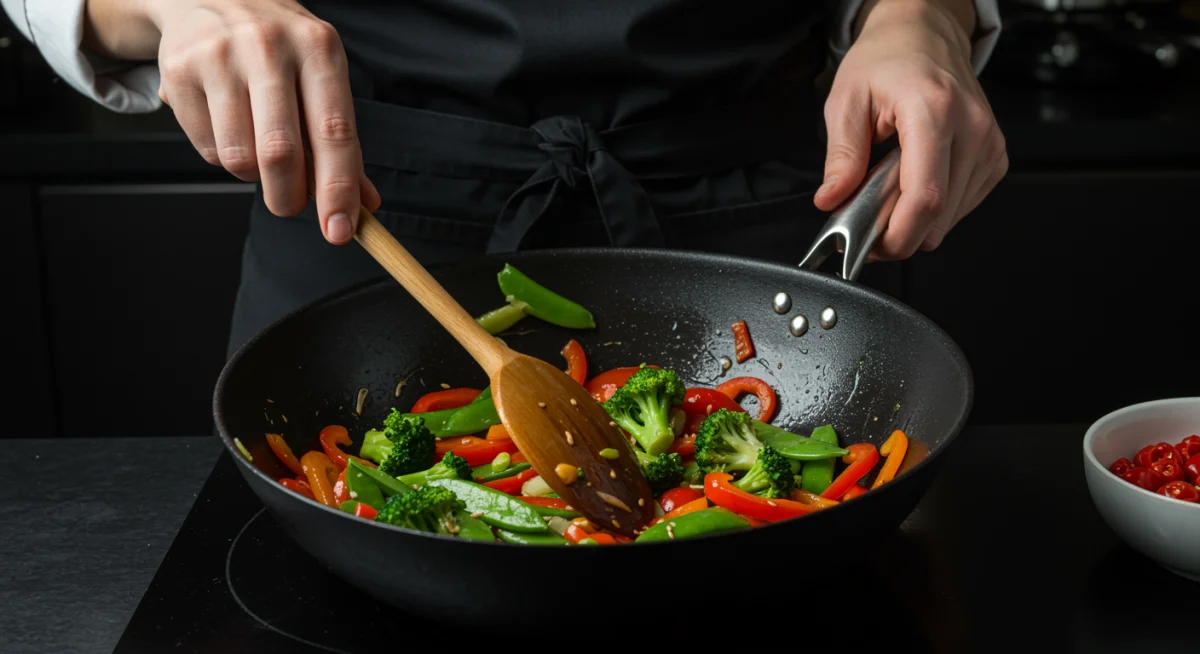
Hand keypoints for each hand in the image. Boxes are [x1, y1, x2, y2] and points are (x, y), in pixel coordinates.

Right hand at [86, 0, 380, 243]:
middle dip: (288, 197)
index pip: (333, 132)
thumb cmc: (280, 48)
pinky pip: (206, 148)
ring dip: (252, 174)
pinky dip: (221, 155)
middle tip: (289, 205)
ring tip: (256, 145)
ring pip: (238, 157)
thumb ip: (341, 142)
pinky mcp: (178, 71)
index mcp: (318, 48)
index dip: (338, 189)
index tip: (340, 230)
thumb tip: (365, 205)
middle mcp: (270, 46)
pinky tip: (227, 124)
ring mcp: (219, 56)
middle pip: (280, 153)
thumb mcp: (321, 77)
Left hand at [813, 0, 1006, 259]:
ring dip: (916, 222)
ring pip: (952, 217)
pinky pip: (964, 205)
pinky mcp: (995, 157)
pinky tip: (914, 184)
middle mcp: (971, 128)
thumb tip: (832, 199)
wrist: (924, 35)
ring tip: (888, 195)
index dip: (898, 234)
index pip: (926, 196)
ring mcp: (989, 144)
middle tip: (867, 223)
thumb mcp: (846, 101)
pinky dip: (936, 210)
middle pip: (940, 215)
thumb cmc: (887, 60)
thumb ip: (841, 156)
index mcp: (933, 111)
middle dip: (900, 233)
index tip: (872, 246)